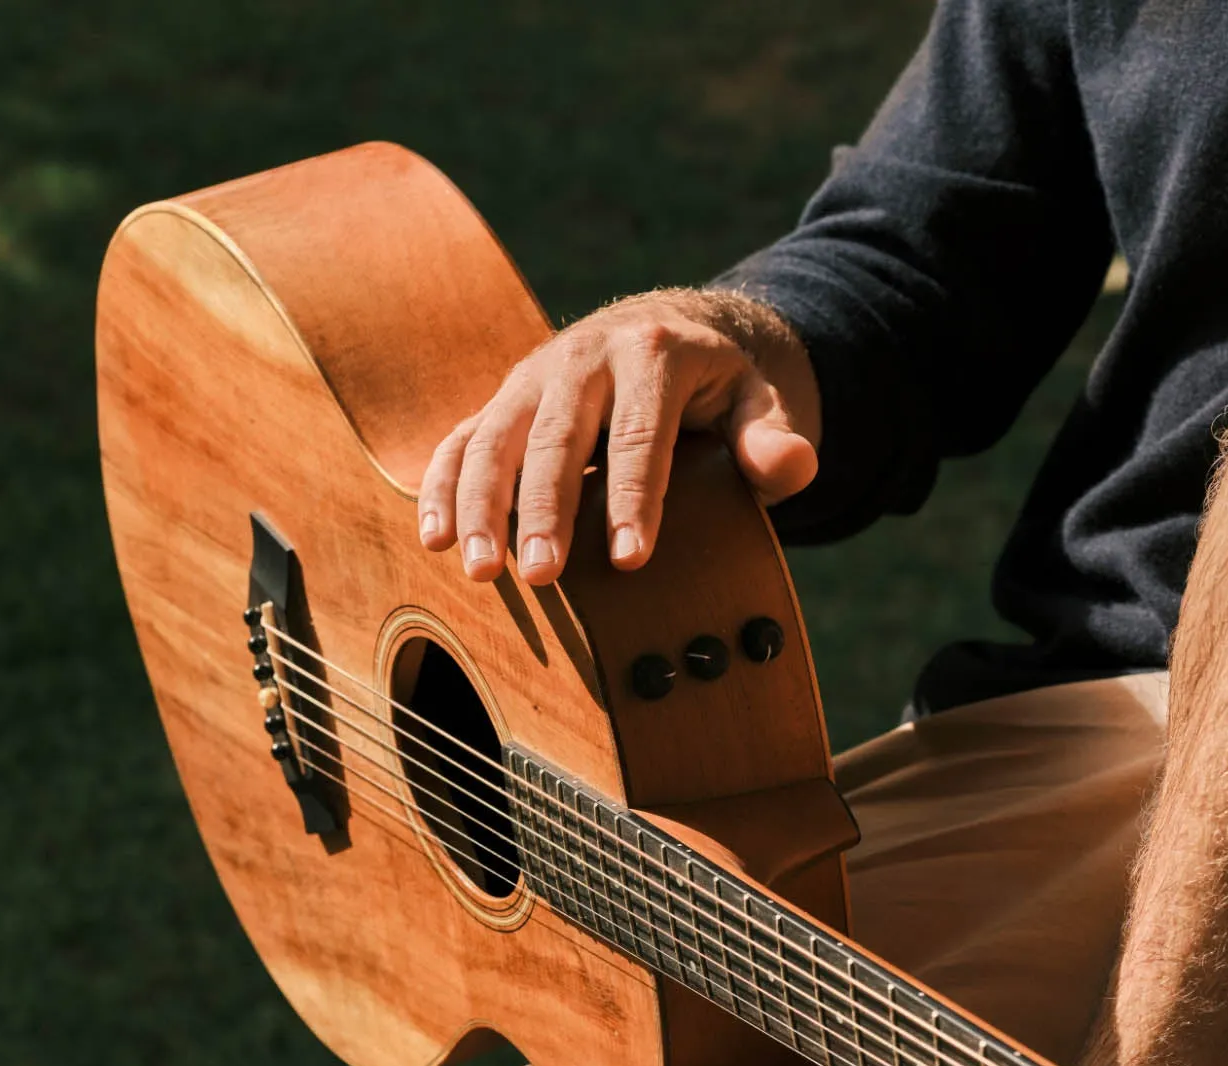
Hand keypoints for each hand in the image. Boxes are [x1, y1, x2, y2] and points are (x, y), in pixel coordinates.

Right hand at [416, 289, 820, 587]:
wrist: (681, 327)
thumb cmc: (726, 383)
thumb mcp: (766, 400)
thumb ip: (775, 436)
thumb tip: (792, 466)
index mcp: (652, 354)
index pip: (639, 435)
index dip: (634, 499)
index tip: (632, 562)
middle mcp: (583, 355)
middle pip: (555, 438)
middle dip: (543, 510)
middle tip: (541, 576)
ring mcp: (536, 377)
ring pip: (496, 438)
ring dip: (481, 506)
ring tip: (482, 572)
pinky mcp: (507, 400)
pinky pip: (464, 439)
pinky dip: (442, 485)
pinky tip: (435, 538)